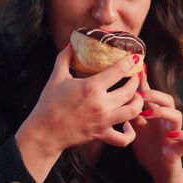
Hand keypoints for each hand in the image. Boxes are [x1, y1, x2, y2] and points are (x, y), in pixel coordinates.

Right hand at [17, 44, 143, 155]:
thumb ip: (65, 57)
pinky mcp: (101, 135)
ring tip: (135, 97)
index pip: (119, 71)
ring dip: (138, 103)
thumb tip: (72, 43)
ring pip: (132, 112)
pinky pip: (123, 139)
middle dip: (135, 81)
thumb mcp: (57, 77)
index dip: (129, 62)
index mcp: (91, 87)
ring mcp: (103, 121)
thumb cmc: (49, 103)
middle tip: (134, 76)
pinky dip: (129, 134)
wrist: (44, 131)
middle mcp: (101, 104)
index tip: (134, 58)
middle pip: (129, 91)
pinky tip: (128, 126)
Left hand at [130, 65, 182, 182]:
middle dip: (154, 95)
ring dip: (163, 112)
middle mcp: (167, 121)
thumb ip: (132, 113)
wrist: (159, 170)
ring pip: (177, 116)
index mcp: (157, 115)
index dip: (146, 83)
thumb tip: (122, 96)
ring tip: (148, 114)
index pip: (153, 95)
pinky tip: (173, 136)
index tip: (138, 70)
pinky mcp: (181, 148)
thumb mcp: (137, 128)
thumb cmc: (149, 147)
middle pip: (167, 100)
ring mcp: (176, 133)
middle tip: (140, 95)